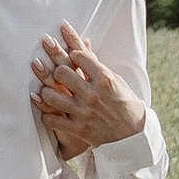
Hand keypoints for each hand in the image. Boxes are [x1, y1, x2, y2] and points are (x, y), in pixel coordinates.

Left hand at [31, 22, 146, 160]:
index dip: (70, 49)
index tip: (68, 51)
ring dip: (46, 91)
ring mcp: (84, 112)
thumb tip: (82, 43)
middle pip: (61, 72)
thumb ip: (96, 64)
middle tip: (55, 70)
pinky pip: (53, 120)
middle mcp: (92, 94)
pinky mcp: (78, 129)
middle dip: (55, 68)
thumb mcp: (115, 80)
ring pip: (52, 96)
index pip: (79, 56)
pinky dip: (47, 115)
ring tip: (46, 89)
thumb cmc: (125, 104)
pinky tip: (46, 111)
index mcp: (104, 79)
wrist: (132, 135)